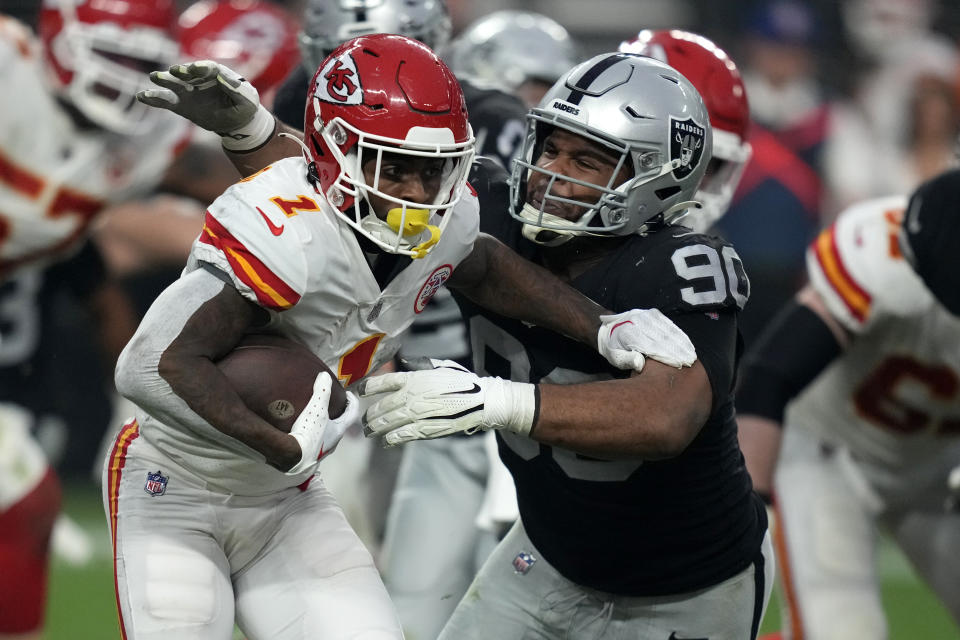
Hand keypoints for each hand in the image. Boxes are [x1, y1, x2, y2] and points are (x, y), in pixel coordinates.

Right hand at [136, 60, 274, 150]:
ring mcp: (189, 91)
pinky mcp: (182, 105)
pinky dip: (154, 98)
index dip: (201, 68)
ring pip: (174, 84)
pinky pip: (166, 101)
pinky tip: (143, 96)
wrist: (237, 122)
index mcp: (217, 74)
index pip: (208, 68)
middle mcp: (199, 79)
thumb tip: (222, 77)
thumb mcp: (247, 100)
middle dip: (181, 71)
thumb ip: (236, 88)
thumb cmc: (245, 107)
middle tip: (174, 71)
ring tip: (154, 77)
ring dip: (164, 80)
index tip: (196, 69)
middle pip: (188, 73)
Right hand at [286, 372, 359, 474]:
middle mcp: (333, 442)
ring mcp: (321, 450)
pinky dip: (312, 432)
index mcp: (339, 431)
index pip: (352, 414)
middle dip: (338, 413)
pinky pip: (314, 440)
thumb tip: (325, 376)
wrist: (291, 457)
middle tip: (332, 403)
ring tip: (315, 414)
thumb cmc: (308, 434)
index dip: (352, 402)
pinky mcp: (309, 454)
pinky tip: (302, 427)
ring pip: (327, 434)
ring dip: (325, 424)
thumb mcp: (316, 409)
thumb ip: (322, 392)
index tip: (348, 394)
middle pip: (340, 425)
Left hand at [358, 359, 537, 446]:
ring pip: (387, 423)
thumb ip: (420, 367)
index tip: (359, 392)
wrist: (480, 401)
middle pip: (381, 407)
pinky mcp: (424, 429)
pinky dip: (390, 440)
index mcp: (414, 378)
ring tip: (369, 432)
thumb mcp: (440, 368)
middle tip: (363, 421)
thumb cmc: (463, 382)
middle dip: (369, 415)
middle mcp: (411, 395)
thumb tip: (405, 364)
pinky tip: (385, 442)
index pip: (382, 382)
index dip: (367, 387)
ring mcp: (416, 414)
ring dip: (375, 429)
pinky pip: (401, 436)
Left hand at [597, 308, 696, 370]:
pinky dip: (677, 332)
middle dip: (678, 350)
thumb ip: (627, 360)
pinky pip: (667, 322)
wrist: (606, 329)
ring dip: (681, 341)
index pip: (652, 347)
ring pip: (667, 329)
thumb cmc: (613, 349)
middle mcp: (637, 322)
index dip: (667, 356)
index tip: (680, 364)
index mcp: (628, 335)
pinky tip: (685, 341)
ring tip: (691, 353)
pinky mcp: (650, 313)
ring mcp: (644, 316)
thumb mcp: (615, 358)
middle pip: (662, 338)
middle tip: (690, 361)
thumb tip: (641, 365)